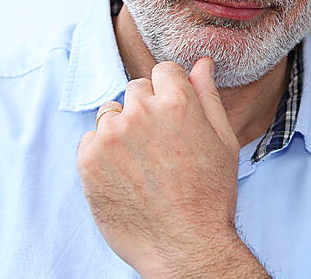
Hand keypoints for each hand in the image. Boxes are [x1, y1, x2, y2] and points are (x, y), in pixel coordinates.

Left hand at [77, 57, 267, 277]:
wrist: (184, 246)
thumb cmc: (210, 194)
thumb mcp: (222, 140)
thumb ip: (208, 95)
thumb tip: (201, 63)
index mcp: (177, 101)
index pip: (163, 71)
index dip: (170, 93)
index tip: (173, 118)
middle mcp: (141, 112)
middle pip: (135, 89)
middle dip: (146, 109)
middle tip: (160, 147)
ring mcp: (111, 136)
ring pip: (110, 113)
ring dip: (121, 130)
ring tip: (142, 164)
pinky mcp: (88, 161)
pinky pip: (90, 141)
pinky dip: (102, 154)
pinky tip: (125, 177)